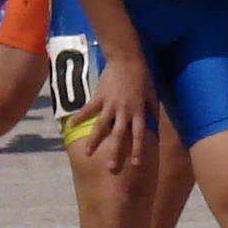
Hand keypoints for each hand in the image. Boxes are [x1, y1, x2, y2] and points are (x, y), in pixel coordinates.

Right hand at [69, 52, 158, 173]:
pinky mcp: (99, 97)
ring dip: (94, 140)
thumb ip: (152, 109)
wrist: (126, 60)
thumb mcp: (152, 93)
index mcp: (138, 111)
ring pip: (101, 126)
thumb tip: (156, 122)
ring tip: (87, 153)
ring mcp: (110, 104)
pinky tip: (71, 126)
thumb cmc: (142, 76)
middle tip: (111, 168)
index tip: (135, 164)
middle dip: (115, 152)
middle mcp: (124, 111)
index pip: (139, 134)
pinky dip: (79, 117)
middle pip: (119, 135)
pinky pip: (88, 109)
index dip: (137, 149)